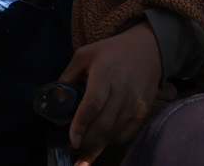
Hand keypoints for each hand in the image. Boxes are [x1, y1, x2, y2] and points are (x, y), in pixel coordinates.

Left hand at [60, 22, 161, 165]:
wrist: (149, 49)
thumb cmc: (112, 51)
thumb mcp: (85, 54)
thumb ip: (68, 75)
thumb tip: (55, 98)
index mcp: (105, 73)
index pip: (93, 104)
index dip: (81, 125)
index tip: (72, 141)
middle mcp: (122, 90)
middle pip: (103, 125)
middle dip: (87, 143)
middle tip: (74, 152)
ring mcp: (135, 103)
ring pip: (114, 133)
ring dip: (98, 147)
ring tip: (84, 153)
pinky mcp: (144, 112)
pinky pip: (126, 135)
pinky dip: (112, 142)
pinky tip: (101, 141)